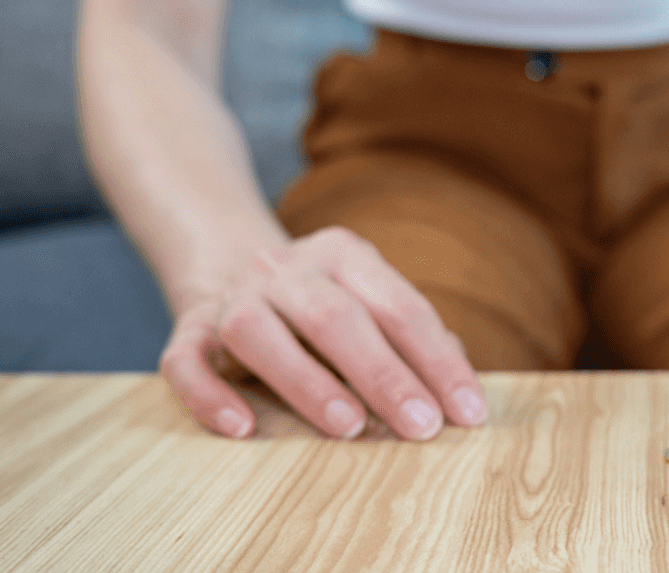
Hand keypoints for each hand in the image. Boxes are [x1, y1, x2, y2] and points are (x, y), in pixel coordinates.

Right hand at [159, 226, 487, 439]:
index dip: (438, 362)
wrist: (225, 263)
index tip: (468, 413)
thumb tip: (455, 384)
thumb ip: (410, 337)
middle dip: (385, 375)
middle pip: (336, 317)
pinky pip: (185, 361)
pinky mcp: (185, 330)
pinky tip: (243, 429)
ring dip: (306, 382)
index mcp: (344, 255)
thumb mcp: (369, 301)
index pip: (401, 308)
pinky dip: (210, 396)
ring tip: (349, 427)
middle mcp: (285, 269)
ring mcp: (231, 297)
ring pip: (259, 333)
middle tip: (422, 427)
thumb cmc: (321, 304)